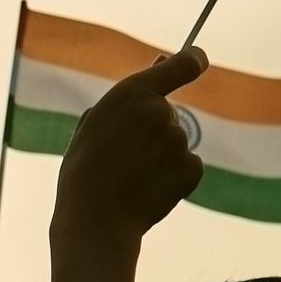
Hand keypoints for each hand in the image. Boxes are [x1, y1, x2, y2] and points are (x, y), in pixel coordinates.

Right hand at [51, 48, 208, 249]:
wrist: (93, 220)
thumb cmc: (85, 170)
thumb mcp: (95, 124)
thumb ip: (130, 95)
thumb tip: (162, 61)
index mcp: (132, 94)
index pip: (183, 64)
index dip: (192, 61)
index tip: (195, 61)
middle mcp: (161, 112)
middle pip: (167, 113)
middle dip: (150, 130)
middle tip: (121, 156)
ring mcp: (179, 140)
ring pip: (175, 142)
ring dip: (158, 156)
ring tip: (129, 177)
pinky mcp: (192, 167)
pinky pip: (186, 166)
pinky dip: (171, 176)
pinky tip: (147, 189)